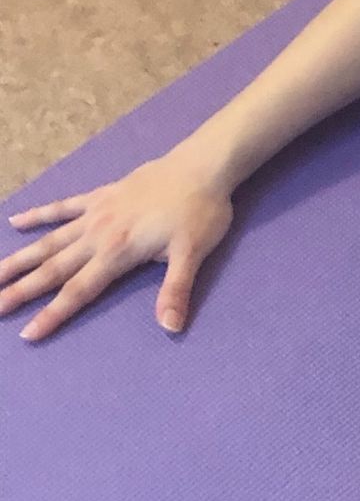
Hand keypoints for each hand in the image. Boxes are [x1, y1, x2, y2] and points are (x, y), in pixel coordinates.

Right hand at [1, 148, 232, 340]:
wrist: (201, 167)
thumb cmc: (200, 213)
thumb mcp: (193, 255)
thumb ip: (175, 290)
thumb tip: (170, 326)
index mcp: (117, 253)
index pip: (78, 291)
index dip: (53, 314)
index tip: (28, 333)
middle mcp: (97, 234)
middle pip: (53, 268)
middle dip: (22, 290)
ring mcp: (95, 213)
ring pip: (49, 240)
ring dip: (21, 258)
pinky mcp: (100, 196)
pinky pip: (62, 207)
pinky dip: (39, 215)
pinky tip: (15, 222)